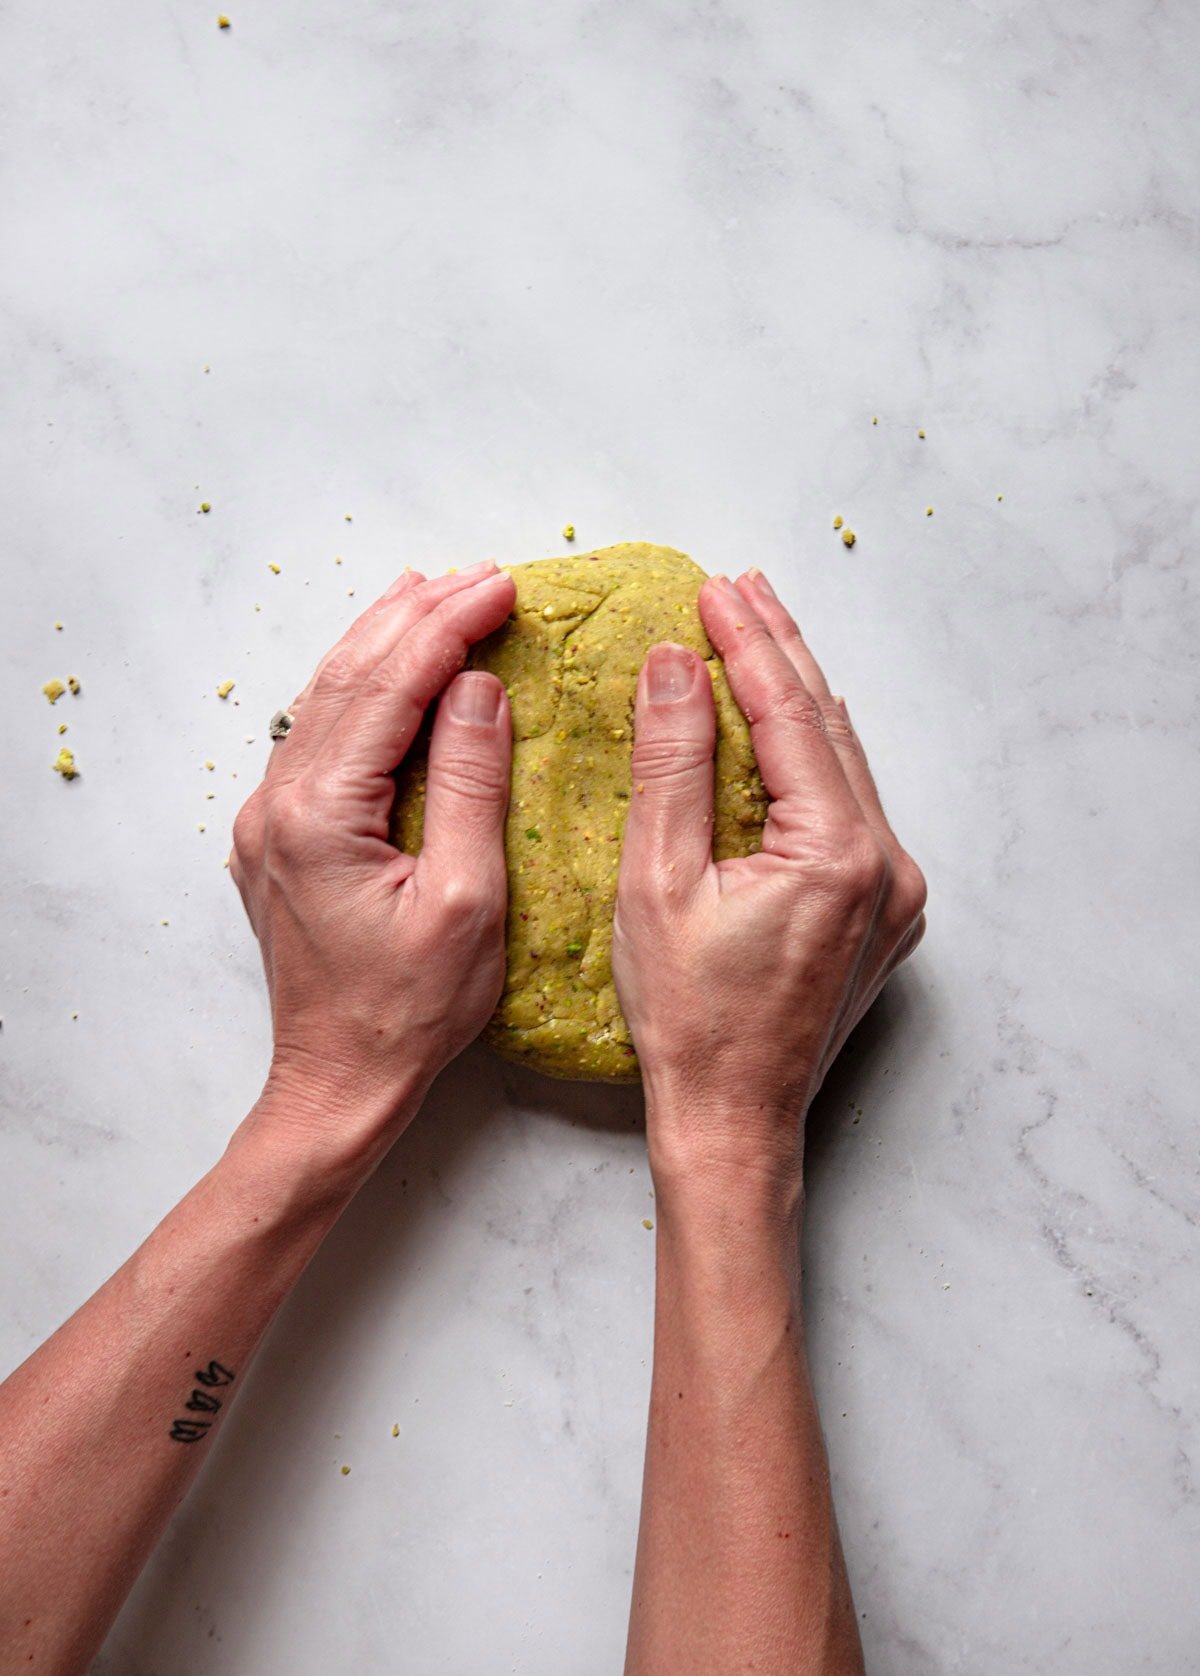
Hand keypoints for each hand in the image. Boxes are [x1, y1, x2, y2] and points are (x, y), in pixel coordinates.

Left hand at [230, 561, 515, 1157]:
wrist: (339, 1082)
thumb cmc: (409, 1011)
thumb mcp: (466, 901)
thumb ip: (471, 785)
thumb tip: (479, 688)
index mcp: (319, 813)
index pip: (389, 687)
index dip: (449, 627)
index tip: (504, 585)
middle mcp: (277, 803)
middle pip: (346, 676)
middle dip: (415, 616)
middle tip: (481, 575)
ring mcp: (268, 818)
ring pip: (323, 697)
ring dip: (382, 641)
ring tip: (434, 592)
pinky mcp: (278, 835)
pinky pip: (316, 734)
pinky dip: (360, 688)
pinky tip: (387, 670)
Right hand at [612, 567, 925, 1183]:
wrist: (734, 1121)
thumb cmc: (688, 1020)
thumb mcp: (658, 883)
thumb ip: (674, 764)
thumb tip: (674, 666)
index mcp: (838, 852)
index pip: (791, 716)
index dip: (747, 645)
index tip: (711, 589)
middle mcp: (886, 865)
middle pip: (828, 729)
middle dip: (780, 654)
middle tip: (739, 589)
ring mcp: (894, 893)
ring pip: (845, 767)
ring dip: (799, 701)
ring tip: (758, 636)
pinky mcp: (883, 914)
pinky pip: (852, 811)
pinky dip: (813, 761)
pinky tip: (788, 729)